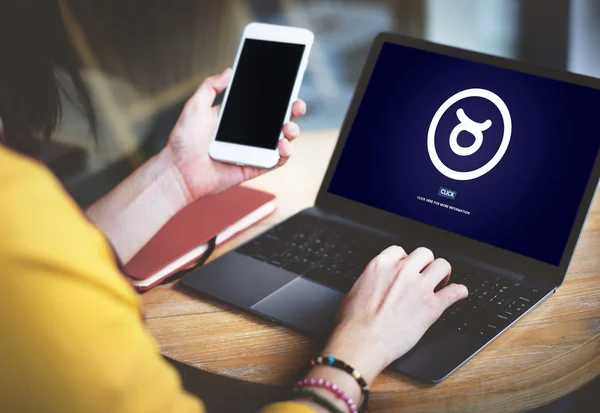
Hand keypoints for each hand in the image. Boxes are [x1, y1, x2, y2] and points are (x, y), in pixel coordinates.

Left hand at [163, 68, 306, 201]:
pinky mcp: (254, 167)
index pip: (264, 103)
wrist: (178, 170)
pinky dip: (285, 153)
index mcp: (237, 117)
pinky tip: (283, 145)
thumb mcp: (195, 106)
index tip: (289, 84)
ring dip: (292, 131)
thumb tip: (229, 70)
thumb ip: (211, 87)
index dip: (279, 95)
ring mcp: (253, 150)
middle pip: (278, 119)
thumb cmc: (183, 141)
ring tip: (287, 128)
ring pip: (282, 139)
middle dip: (292, 110)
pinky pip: (276, 160)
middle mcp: (248, 133)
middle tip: (296, 105)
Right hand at [321, 246, 467, 384]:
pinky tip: (459, 293)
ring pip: (442, 266)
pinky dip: (459, 292)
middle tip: (425, 274)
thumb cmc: (353, 322)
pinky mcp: (432, 306)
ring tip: (441, 282)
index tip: (406, 267)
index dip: (404, 259)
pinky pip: (455, 292)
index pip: (400, 250)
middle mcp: (402, 272)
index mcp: (381, 265)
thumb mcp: (355, 290)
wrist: (362, 341)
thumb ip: (371, 281)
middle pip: (424, 253)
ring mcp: (419, 287)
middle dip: (425, 263)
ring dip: (443, 273)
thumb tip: (375, 284)